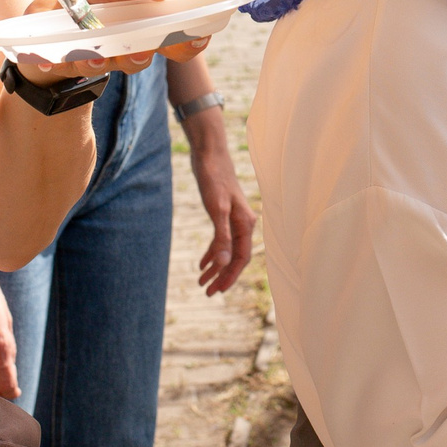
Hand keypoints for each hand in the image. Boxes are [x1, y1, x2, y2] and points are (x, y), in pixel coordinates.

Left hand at [12, 0, 194, 84]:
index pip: (180, 42)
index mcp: (150, 28)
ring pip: (103, 65)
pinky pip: (63, 66)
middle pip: (142, 58)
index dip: (191, 41)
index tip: (197, 35)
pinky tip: (49, 59)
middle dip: (140, 55)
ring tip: (92, 54)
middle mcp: (128, 49)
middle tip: (139, 49)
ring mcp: (98, 58)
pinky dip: (57, 62)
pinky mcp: (66, 63)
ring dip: (99, 61)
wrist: (56, 10)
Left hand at [187, 121, 255, 295]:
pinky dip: (212, 253)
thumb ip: (221, 237)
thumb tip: (222, 262)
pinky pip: (220, 240)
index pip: (241, 258)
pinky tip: (202, 264)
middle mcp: (243, 224)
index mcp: (245, 224)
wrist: (209, 154)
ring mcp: (234, 220)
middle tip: (207, 292)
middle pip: (235, 257)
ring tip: (201, 282)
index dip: (230, 275)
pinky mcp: (223, 214)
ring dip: (215, 267)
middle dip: (222, 275)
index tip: (218, 291)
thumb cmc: (214, 179)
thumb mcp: (216, 209)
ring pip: (227, 251)